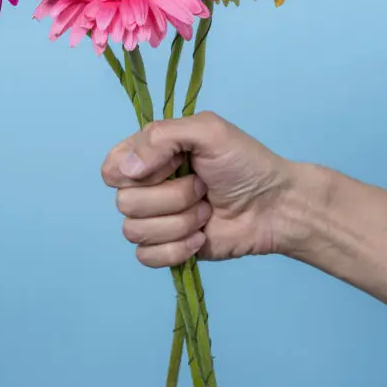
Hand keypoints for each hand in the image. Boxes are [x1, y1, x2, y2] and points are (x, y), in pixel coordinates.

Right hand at [100, 111, 302, 266]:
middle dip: (172, 197)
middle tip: (202, 188)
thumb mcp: (207, 130)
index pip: (110, 169)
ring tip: (206, 212)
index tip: (171, 164)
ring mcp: (155, 221)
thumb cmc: (245, 163)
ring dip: (179, 223)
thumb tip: (127, 171)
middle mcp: (146, 188)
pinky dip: (176, 249)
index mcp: (147, 157)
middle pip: (124, 203)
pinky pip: (146, 257)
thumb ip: (160, 137)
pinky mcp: (167, 249)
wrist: (276, 206)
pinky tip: (200, 239)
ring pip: (135, 231)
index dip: (134, 172)